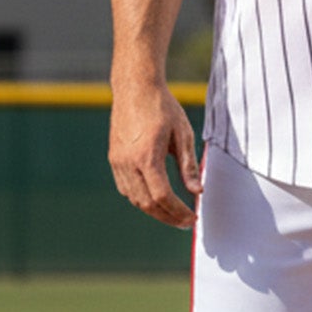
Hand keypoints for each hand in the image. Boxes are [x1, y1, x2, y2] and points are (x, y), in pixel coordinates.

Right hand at [109, 77, 200, 228]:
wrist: (135, 88)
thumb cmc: (163, 108)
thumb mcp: (184, 134)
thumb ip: (189, 165)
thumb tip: (197, 192)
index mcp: (147, 156)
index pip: (162, 196)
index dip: (178, 211)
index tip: (192, 218)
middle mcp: (128, 162)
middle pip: (146, 203)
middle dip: (167, 217)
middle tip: (185, 223)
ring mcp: (117, 161)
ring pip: (134, 198)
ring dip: (154, 210)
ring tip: (174, 214)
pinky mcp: (114, 158)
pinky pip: (126, 188)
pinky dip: (141, 199)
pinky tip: (156, 200)